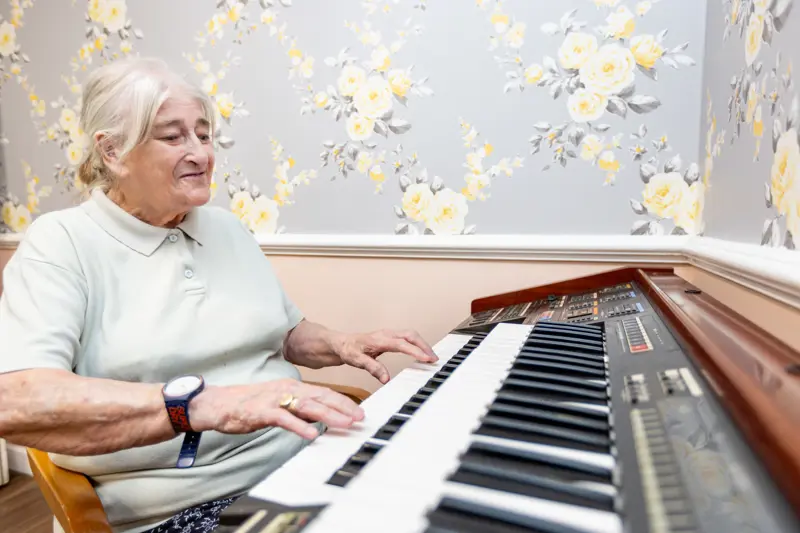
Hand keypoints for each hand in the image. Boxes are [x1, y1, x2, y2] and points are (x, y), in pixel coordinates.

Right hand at [189, 378, 364, 439]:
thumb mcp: (279, 403)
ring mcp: (275, 399)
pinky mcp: (262, 411)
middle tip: (360, 417)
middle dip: (343, 407)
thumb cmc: (248, 404)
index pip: (324, 392)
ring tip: (345, 424)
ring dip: (329, 415)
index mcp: (292, 387)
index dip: (343, 402)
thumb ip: (298, 409)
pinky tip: (312, 434)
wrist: (218, 403)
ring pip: (307, 406)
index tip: (359, 411)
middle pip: (321, 396)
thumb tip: (318, 419)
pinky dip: (299, 426)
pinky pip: (284, 419)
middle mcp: (287, 389)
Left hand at [335, 329, 437, 383]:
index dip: (416, 351)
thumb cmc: (348, 350)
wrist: (342, 343)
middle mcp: (386, 334)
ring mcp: (389, 334)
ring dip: (422, 344)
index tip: (427, 359)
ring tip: (430, 357)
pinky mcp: (390, 337)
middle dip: (424, 346)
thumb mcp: (356, 361)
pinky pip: (407, 338)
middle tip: (433, 359)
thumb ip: (372, 368)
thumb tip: (386, 378)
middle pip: (411, 335)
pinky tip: (421, 353)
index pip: (402, 344)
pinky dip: (417, 344)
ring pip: (411, 335)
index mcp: (380, 339)